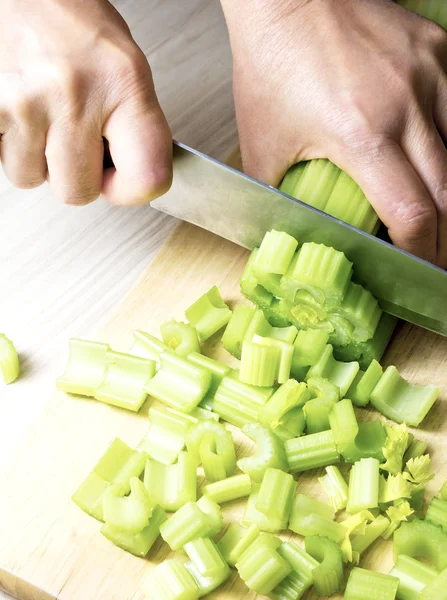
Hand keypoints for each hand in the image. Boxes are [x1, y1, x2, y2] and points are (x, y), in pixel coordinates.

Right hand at [0, 0, 171, 205]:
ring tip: (42, 114)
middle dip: (74, 174)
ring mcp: (28, 101)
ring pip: (31, 179)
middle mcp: (77, 94)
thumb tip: (131, 180)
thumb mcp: (126, 68)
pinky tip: (20, 111)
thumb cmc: (73, 22)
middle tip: (72, 138)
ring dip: (35, 158)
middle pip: (78, 192)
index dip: (131, 190)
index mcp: (124, 84)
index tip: (120, 178)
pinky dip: (8, 142)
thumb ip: (133, 127)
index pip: (147, 178)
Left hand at [221, 0, 446, 266]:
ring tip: (431, 211)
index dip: (419, 252)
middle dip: (442, 237)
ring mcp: (430, 73)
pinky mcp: (438, 51)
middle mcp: (407, 104)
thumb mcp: (262, 146)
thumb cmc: (271, 65)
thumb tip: (285, 237)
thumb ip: (275, 199)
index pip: (413, 213)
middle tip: (430, 256)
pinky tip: (431, 158)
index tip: (413, 271)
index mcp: (362, 134)